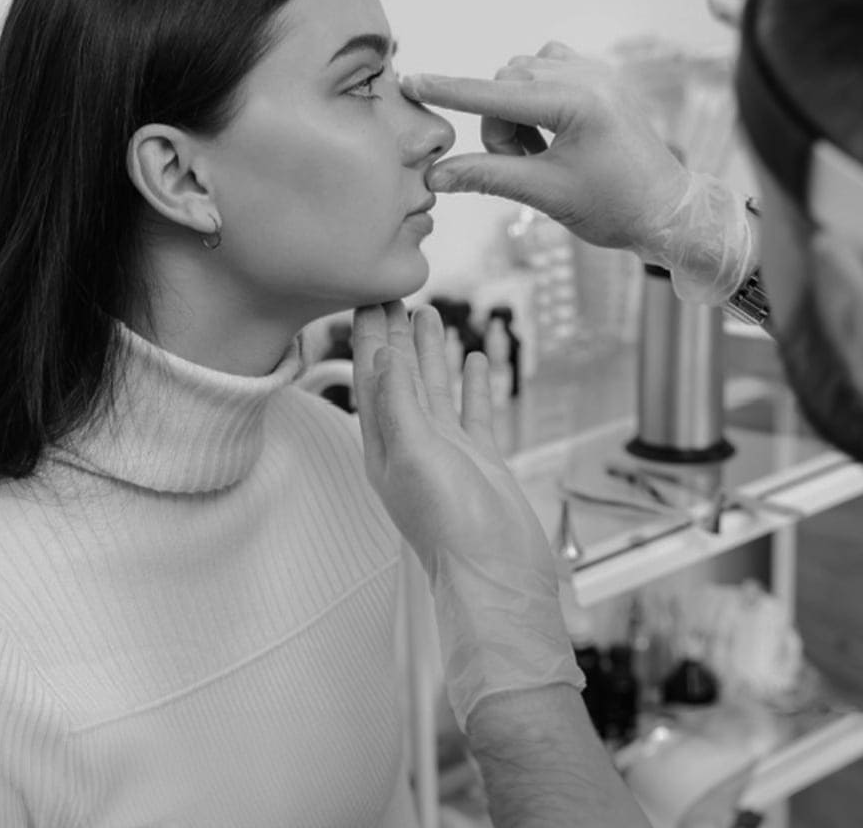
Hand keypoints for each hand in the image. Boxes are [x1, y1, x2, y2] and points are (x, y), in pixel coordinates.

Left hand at [352, 301, 581, 727]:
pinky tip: (473, 359)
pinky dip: (471, 384)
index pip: (371, 377)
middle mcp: (409, 443)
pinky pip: (472, 410)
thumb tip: (381, 353)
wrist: (500, 575)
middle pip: (399, 375)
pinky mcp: (479, 459)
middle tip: (394, 293)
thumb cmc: (451, 525)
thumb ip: (398, 403)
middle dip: (395, 335)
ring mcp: (445, 450)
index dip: (369, 336)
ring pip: (435, 388)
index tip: (368, 297)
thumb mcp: (413, 454)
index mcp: (383, 443)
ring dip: (430, 352)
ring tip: (429, 314)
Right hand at [401, 42, 690, 253]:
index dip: (448, 91)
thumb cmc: (615, 207)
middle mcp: (587, 75)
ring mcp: (595, 71)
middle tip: (523, 164)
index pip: (495, 95)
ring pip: (521, 77)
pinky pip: (545, 70)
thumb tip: (435, 176)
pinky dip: (533, 99)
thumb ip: (486, 177)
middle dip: (499, 126)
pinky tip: (550, 131)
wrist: (667, 209)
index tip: (411, 81)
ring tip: (541, 154)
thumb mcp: (545, 193)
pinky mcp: (598, 76)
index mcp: (578, 102)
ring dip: (514, 114)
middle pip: (504, 85)